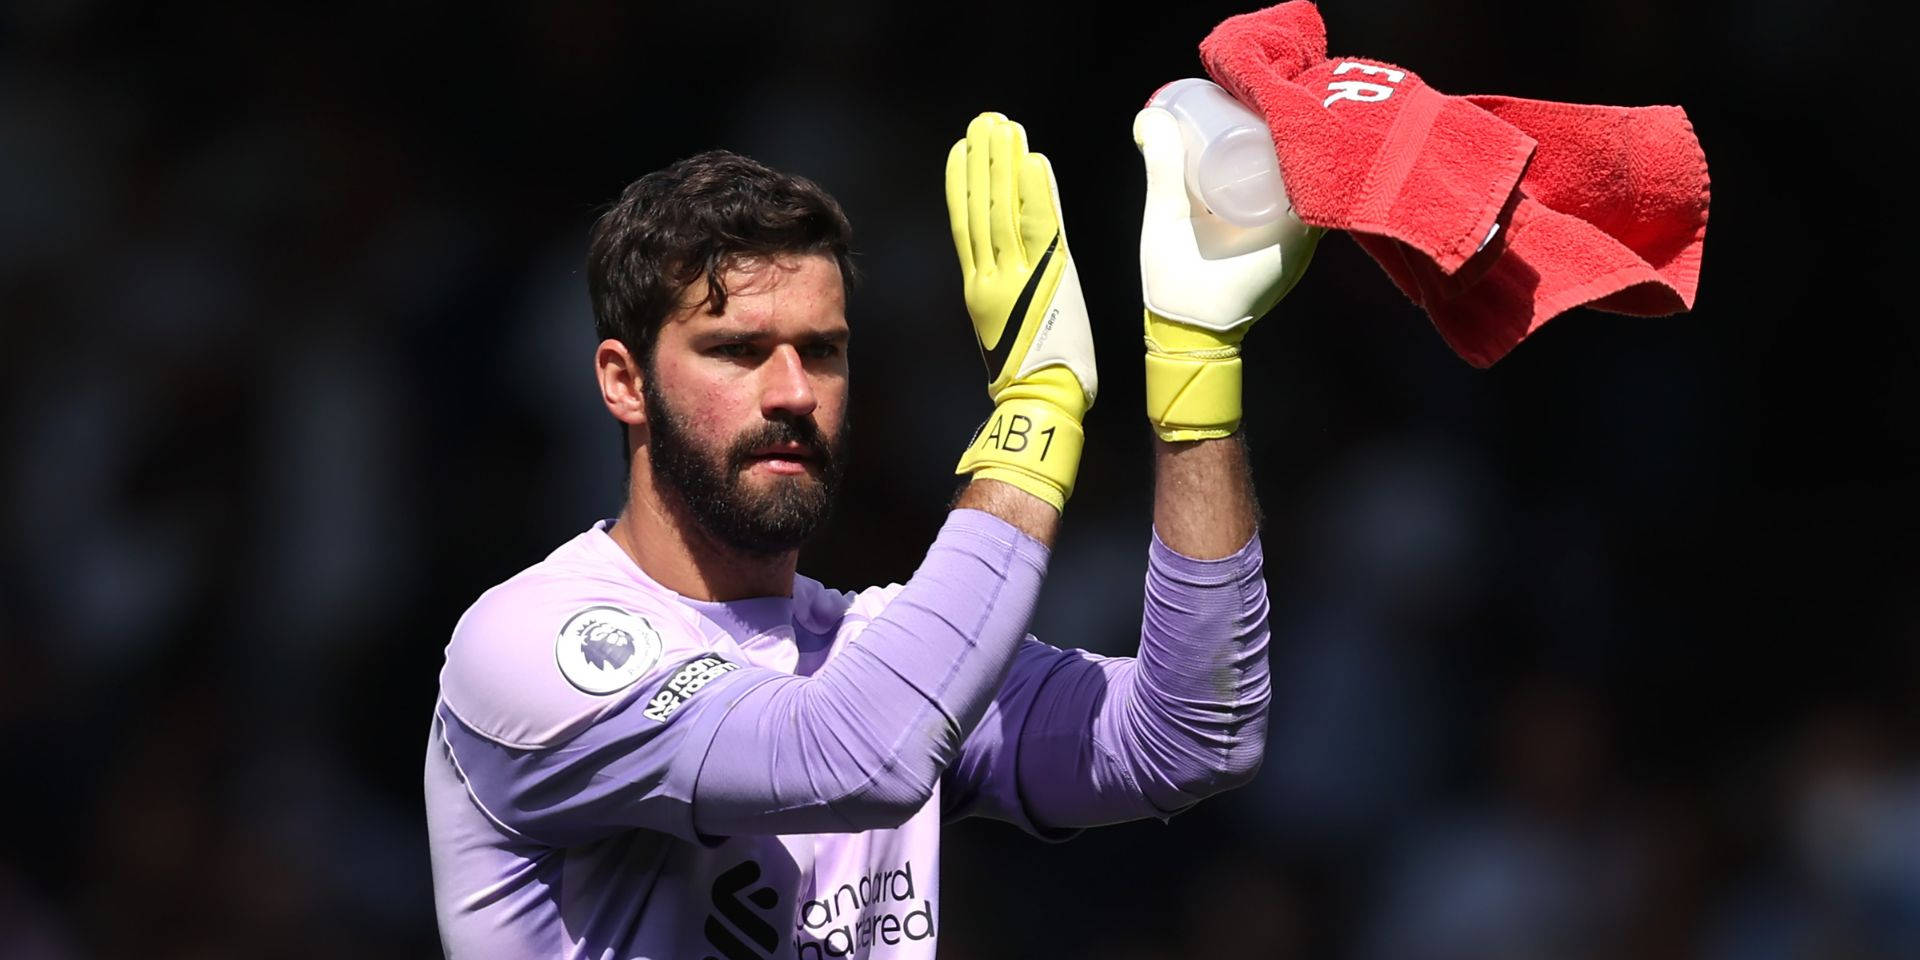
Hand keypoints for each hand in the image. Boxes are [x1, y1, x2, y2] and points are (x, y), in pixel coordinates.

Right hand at [946, 112, 1097, 509]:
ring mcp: (1015, 274)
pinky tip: (1033, 160)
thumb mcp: (1009, 328)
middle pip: (982, 208)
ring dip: (1003, 165)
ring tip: (1002, 128)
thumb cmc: (1031, 376)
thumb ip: (1008, 293)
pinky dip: (1035, 190)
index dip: (963, 185)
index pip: (967, 226)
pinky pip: (1039, 225)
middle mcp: (991, 277)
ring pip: (1003, 209)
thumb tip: (1009, 271)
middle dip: (982, 162)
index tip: (963, 151)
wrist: (1040, 401)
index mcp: (980, 289)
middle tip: (984, 122)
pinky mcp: (1045, 277)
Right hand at [1133, 105, 1320, 440]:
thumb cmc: (1183, 286)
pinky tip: (1257, 164)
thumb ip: (1163, 169)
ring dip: (1285, 163)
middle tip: (1261, 109)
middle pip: (1308, 176)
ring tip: (1258, 129)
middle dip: (1289, 142)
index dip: (1299, 135)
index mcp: (1289, 232)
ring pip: (1300, 193)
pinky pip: (1290, 212)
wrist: (1188, 336)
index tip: (1275, 108)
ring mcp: (1294, 249)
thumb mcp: (1168, 219)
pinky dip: (1279, 185)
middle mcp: (1302, 240)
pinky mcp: (1280, 254)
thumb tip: (1154, 117)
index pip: (1313, 171)